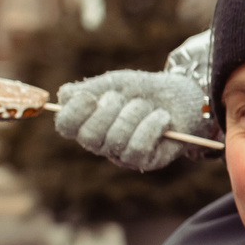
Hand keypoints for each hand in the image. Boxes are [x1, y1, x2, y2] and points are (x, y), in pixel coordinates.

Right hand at [53, 70, 207, 171]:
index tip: (89, 97)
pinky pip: (138, 148)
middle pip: (89, 135)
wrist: (181, 96)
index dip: (74, 112)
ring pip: (116, 139)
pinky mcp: (144, 161)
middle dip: (110, 110)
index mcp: (87, 121)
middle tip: (127, 98)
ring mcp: (121, 154)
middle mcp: (100, 142)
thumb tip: (63, 96)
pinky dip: (151, 127)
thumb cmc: (144, 90)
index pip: (66, 126)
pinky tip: (161, 118)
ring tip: (147, 106)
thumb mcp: (116, 83)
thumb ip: (89, 88)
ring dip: (135, 114)